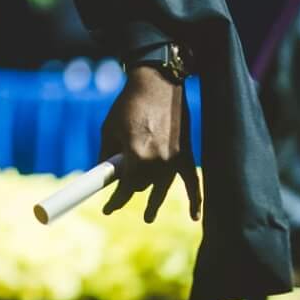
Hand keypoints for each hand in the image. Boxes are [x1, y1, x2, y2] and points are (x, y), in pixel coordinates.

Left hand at [100, 67, 198, 222]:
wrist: (157, 82)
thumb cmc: (129, 104)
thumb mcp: (109, 129)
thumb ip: (107, 155)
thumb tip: (104, 173)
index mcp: (137, 155)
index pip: (126, 188)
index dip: (115, 201)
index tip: (108, 209)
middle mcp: (158, 161)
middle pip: (143, 187)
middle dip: (132, 189)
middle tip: (122, 194)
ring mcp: (175, 158)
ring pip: (162, 187)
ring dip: (154, 202)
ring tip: (148, 217)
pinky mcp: (187, 153)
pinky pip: (193, 181)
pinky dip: (195, 200)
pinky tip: (194, 217)